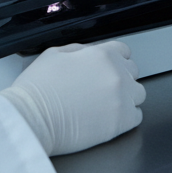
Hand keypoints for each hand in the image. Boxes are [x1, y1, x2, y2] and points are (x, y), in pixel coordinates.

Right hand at [0, 41, 145, 156]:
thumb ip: (80, 51)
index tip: (109, 68)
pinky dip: (127, 117)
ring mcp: (122, 98)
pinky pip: (137, 116)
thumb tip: (89, 54)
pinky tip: (110, 117)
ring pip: (138, 94)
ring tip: (107, 104)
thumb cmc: (38, 89)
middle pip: (133, 72)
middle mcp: (116, 74)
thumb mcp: (54, 54)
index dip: (114, 59)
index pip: (123, 51)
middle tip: (103, 88)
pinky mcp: (122, 122)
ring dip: (127, 97)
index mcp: (102, 55)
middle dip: (121, 78)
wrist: (33, 117)